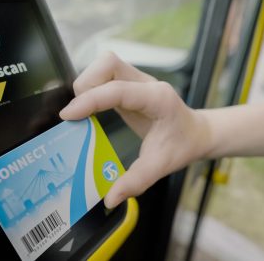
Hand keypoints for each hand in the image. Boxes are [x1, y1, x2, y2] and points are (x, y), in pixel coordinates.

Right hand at [59, 52, 211, 207]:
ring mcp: (137, 80)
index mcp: (157, 98)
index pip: (118, 90)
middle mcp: (146, 83)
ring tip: (82, 111)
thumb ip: (136, 181)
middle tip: (77, 114)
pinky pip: (105, 75)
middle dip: (87, 85)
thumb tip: (110, 198)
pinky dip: (92, 87)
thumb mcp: (161, 166)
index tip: (68, 115)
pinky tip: (90, 108)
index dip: (90, 100)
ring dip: (88, 84)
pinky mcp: (129, 83)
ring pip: (104, 65)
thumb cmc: (182, 145)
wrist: (196, 133)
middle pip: (108, 64)